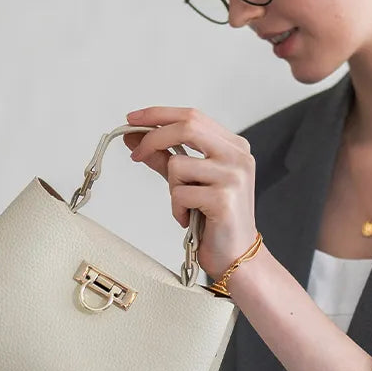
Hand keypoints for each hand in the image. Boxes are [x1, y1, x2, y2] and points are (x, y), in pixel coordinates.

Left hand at [122, 106, 258, 281]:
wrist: (237, 256)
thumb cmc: (215, 220)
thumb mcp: (189, 181)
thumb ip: (164, 157)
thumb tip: (135, 137)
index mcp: (234, 146)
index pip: (193, 116)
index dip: (159, 114)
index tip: (133, 119)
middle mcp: (238, 157)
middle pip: (187, 127)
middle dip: (154, 138)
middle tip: (136, 154)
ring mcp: (233, 177)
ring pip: (178, 165)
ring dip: (172, 188)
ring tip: (185, 205)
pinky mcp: (224, 199)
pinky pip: (180, 194)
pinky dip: (177, 209)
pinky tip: (190, 219)